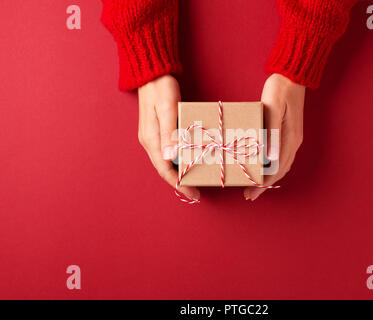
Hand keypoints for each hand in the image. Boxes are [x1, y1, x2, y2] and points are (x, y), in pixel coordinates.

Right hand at [138, 75, 199, 201]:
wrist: (152, 73)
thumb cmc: (161, 89)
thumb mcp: (168, 109)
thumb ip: (170, 132)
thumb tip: (171, 157)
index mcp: (152, 139)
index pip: (165, 169)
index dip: (178, 183)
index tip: (192, 193)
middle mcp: (150, 141)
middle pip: (165, 168)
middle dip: (180, 182)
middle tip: (197, 191)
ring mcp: (153, 136)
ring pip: (166, 161)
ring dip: (179, 172)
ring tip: (195, 179)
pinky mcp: (158, 131)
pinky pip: (168, 152)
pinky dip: (178, 160)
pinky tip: (189, 161)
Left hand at [244, 73, 305, 200]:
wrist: (293, 75)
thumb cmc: (280, 89)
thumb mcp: (273, 109)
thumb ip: (272, 132)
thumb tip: (269, 156)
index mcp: (289, 138)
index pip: (277, 168)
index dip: (264, 183)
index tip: (251, 192)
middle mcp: (293, 141)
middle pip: (280, 171)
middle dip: (265, 185)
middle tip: (249, 195)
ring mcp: (292, 137)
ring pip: (281, 165)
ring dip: (269, 177)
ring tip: (254, 185)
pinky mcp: (289, 132)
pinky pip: (281, 156)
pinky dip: (272, 167)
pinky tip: (262, 167)